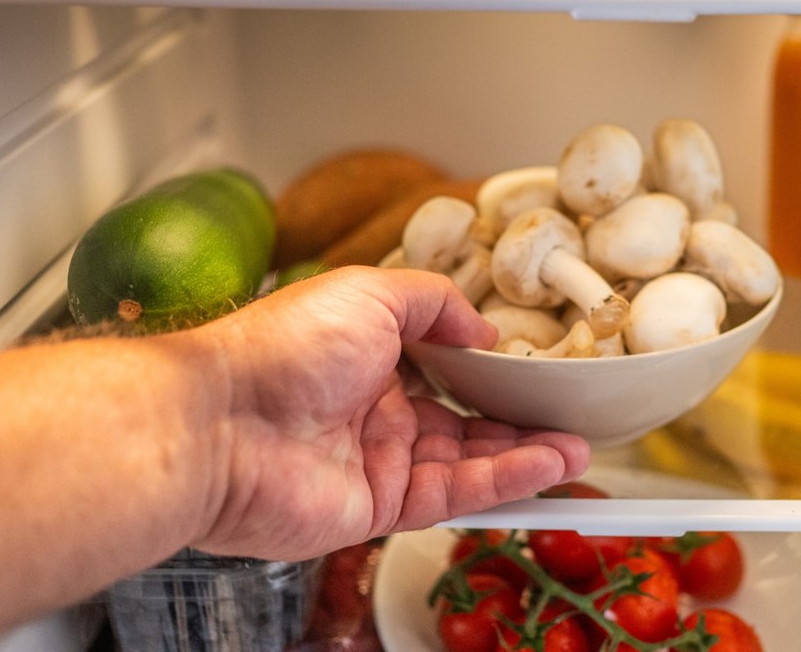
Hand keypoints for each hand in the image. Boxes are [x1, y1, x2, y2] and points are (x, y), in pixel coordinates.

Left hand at [189, 266, 590, 560]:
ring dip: (525, 453)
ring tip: (579, 447)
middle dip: (518, 419)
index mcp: (366, 354)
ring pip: (466, 461)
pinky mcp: (377, 509)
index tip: (536, 368)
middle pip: (462, 419)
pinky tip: (547, 464)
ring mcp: (376, 462)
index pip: (441, 365)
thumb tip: (483, 331)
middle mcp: (373, 409)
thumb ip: (435, 304)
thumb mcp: (369, 292)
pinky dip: (503, 481)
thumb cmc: (282, 348)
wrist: (221, 424)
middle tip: (572, 415)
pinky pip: (452, 495)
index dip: (488, 369)